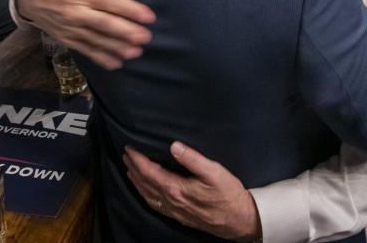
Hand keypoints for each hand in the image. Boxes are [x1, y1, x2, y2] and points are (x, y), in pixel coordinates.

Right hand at [15, 0, 154, 68]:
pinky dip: (101, 58)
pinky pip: (85, 50)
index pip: (109, 2)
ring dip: (117, 47)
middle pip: (104, 24)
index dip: (129, 9)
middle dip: (126, 32)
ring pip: (97, 40)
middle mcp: (77, 12)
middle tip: (145, 37)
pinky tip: (117, 63)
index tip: (148, 16)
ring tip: (136, 52)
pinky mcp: (67, 39)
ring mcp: (71, 28)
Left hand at [123, 142, 260, 241]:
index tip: (130, 148)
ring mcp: (174, 211)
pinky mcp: (179, 216)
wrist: (240, 220)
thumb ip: (193, 159)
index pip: (150, 172)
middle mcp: (172, 202)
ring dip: (136, 182)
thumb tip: (174, 146)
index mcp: (177, 189)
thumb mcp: (214, 172)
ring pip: (147, 196)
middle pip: (145, 184)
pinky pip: (154, 205)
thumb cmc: (229, 195)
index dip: (138, 159)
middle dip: (133, 168)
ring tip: (130, 170)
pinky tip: (145, 192)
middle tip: (126, 154)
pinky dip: (145, 195)